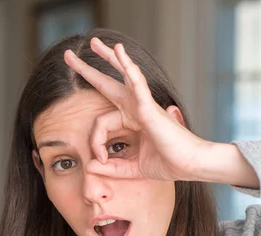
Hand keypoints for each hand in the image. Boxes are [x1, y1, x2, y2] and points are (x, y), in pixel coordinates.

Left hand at [64, 37, 211, 181]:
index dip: (95, 143)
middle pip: (108, 84)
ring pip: (123, 76)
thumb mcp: (132, 169)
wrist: (191, 166)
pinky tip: (120, 53)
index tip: (99, 160)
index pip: (100, 124)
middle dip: (89, 70)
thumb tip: (89, 167)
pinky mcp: (151, 108)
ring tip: (94, 42)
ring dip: (109, 58)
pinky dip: (129, 69)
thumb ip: (111, 168)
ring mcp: (144, 105)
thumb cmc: (168, 163)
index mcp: (132, 120)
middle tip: (69, 56)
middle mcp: (136, 108)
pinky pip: (137, 85)